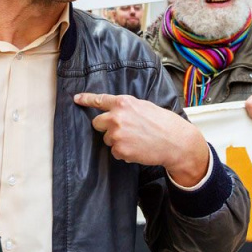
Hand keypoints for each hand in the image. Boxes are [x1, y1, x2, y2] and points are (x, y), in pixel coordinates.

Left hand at [74, 92, 208, 185]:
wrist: (175, 142)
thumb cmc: (163, 123)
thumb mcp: (144, 107)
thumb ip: (126, 108)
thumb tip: (115, 111)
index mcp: (123, 103)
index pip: (99, 100)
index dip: (86, 99)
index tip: (76, 99)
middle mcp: (116, 117)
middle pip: (97, 123)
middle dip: (106, 127)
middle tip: (123, 130)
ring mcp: (116, 134)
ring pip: (107, 139)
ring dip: (117, 141)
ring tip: (136, 139)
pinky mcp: (119, 150)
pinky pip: (115, 152)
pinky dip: (124, 152)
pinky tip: (138, 148)